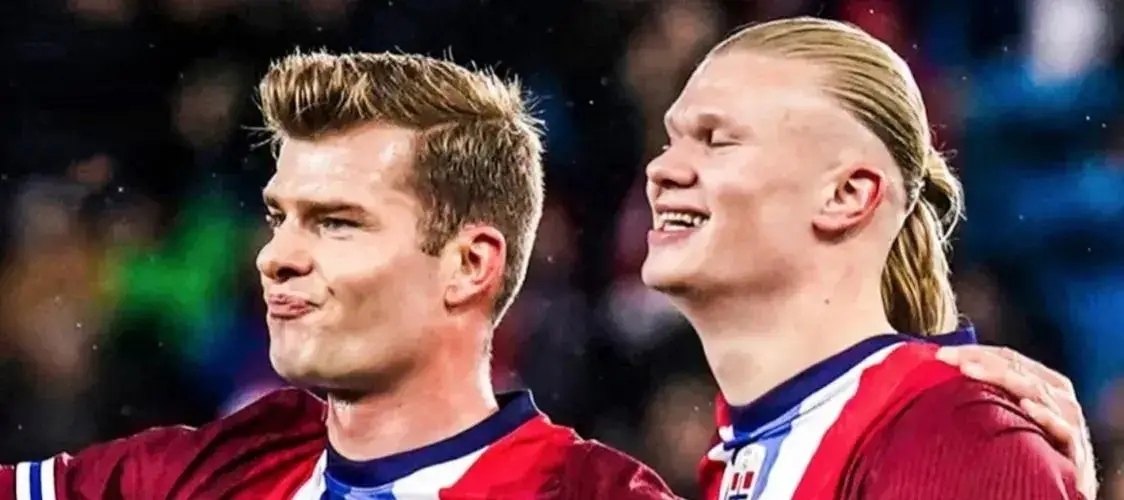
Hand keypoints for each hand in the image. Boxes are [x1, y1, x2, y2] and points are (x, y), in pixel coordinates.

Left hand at [936, 346, 1096, 498]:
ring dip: (1002, 377)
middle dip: (979, 359)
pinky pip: (1062, 428)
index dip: (974, 351)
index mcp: (1043, 381)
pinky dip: (1045, 416)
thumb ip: (992, 393)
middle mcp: (1058, 395)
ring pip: (1035, 390)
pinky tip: (1026, 407)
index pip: (1007, 357)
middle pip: (1016, 368)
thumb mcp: (1014, 414)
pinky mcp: (1076, 447)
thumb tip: (949, 373)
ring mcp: (1068, 418)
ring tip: (969, 371)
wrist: (1070, 481)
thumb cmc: (1036, 445)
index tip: (941, 353)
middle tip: (947, 358)